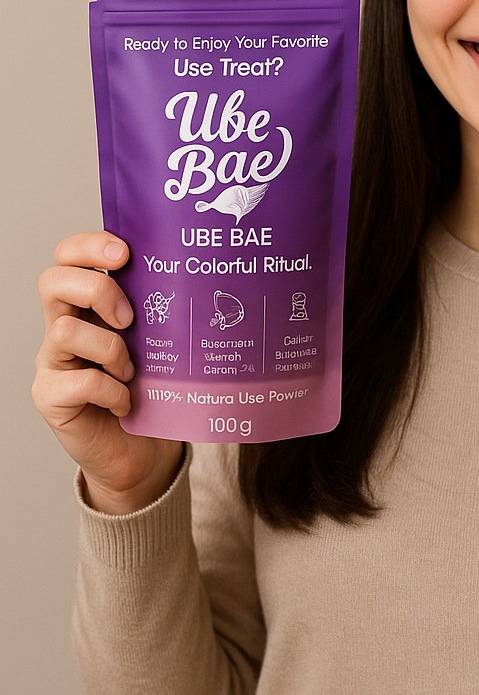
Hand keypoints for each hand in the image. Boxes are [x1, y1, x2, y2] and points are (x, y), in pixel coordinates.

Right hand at [32, 232, 183, 513]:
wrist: (143, 448)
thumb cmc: (155, 386)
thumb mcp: (161, 338)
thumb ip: (163, 308)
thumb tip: (209, 273)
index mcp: (89, 304)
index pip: (68, 257)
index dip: (88, 246)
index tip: (124, 252)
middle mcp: (64, 326)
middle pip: (53, 282)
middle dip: (97, 290)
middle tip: (130, 318)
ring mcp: (53, 362)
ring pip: (64, 332)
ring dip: (110, 349)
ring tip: (132, 370)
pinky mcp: (53, 398)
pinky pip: (77, 382)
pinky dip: (111, 391)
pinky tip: (127, 401)